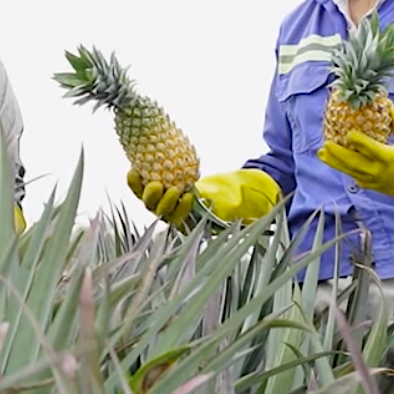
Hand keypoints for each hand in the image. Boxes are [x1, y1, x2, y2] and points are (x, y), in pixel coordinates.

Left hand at [129, 168, 281, 227]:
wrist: (208, 191)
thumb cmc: (226, 200)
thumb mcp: (234, 205)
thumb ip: (240, 210)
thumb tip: (260, 215)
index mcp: (189, 225)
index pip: (181, 222)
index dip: (181, 211)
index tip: (188, 195)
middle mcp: (171, 218)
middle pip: (161, 214)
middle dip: (163, 202)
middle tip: (170, 187)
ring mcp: (159, 205)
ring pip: (147, 203)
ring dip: (146, 191)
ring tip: (150, 177)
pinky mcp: (150, 192)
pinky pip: (138, 189)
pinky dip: (134, 181)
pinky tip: (133, 168)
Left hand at [318, 104, 393, 215]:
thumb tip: (385, 103)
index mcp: (391, 158)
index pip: (369, 148)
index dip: (357, 140)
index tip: (348, 132)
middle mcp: (380, 171)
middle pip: (353, 162)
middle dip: (337, 153)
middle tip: (325, 144)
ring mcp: (374, 180)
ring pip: (349, 171)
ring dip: (334, 162)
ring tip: (321, 152)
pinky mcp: (371, 186)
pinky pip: (353, 176)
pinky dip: (343, 167)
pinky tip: (333, 159)